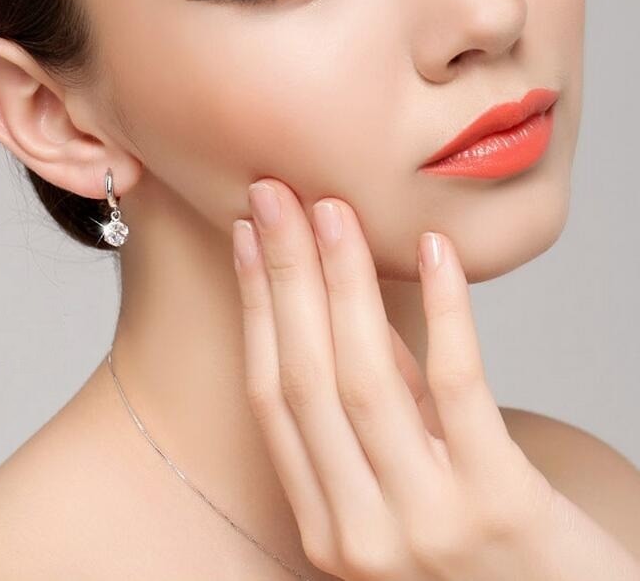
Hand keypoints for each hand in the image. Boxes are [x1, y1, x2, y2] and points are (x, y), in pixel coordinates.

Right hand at [231, 178, 639, 580]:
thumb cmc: (489, 554)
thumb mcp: (414, 480)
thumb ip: (381, 406)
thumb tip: (344, 299)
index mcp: (324, 527)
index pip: (270, 398)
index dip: (255, 308)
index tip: (244, 238)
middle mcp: (359, 533)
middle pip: (305, 378)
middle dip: (284, 275)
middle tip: (273, 198)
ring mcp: (426, 523)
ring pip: (365, 378)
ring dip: (344, 281)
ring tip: (333, 211)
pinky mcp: (500, 507)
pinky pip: (458, 387)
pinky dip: (443, 311)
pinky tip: (435, 251)